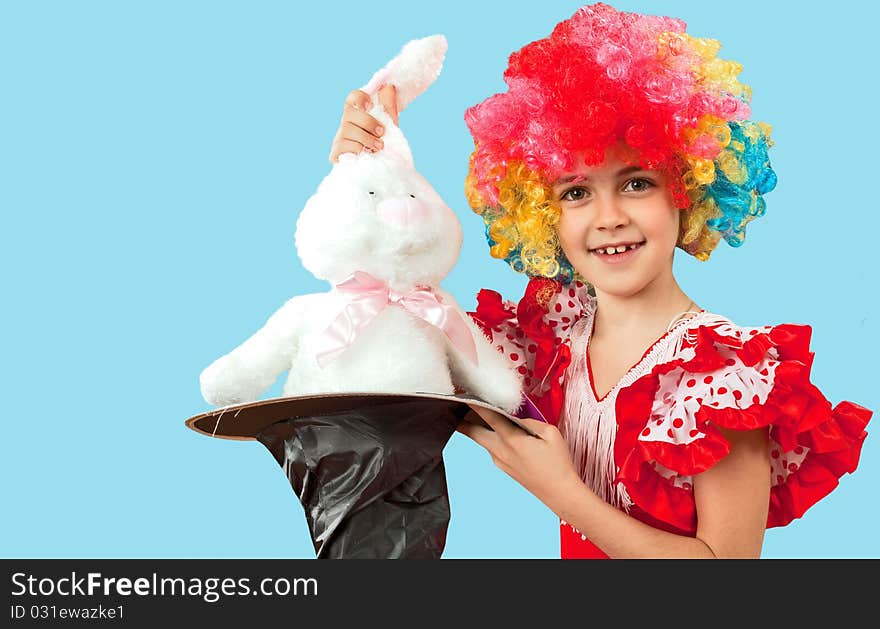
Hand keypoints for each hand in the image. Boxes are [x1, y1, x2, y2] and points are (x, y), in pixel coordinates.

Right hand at [328, 85, 398, 162]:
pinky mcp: (336, 153)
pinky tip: (366, 154)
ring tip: (379, 147)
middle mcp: (346, 123)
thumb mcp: (389, 125)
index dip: (360, 98)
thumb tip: (388, 86)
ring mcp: (339, 138)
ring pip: (347, 130)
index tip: (371, 106)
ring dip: (366, 138)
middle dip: (368, 122)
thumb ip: (389, 106)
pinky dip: (357, 149)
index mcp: (357, 113)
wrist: (381, 168)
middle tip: (382, 132)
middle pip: (349, 114)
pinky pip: (343, 146)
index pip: (353, 97)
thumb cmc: (382, 144)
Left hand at [456, 404, 582, 513]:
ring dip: (476, 427)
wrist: (559, 493)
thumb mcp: (550, 433)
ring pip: (480, 440)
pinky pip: (490, 448)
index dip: (472, 402)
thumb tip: (516, 417)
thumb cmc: (558, 464)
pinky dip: (490, 437)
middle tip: (460, 404)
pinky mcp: (503, 468)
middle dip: (462, 418)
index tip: (463, 393)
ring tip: (480, 413)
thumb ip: (530, 421)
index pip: (486, 415)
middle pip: (470, 432)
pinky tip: (500, 431)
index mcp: (511, 440)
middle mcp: (499, 451)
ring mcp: (499, 461)